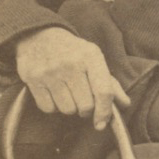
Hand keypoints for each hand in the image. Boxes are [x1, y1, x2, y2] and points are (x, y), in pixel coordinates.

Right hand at [15, 27, 129, 129]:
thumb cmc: (72, 52)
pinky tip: (53, 92)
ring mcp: (50, 71)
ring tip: (66, 93)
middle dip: (85, 109)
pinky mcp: (33, 79)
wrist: (39, 35)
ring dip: (69, 107)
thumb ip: (110, 83)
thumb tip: (125, 104)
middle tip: (82, 100)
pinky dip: (53, 106)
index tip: (101, 123)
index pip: (103, 91)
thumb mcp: (94, 59)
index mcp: (91, 56)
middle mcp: (71, 63)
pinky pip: (49, 108)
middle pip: (85, 106)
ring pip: (67, 110)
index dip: (105, 112)